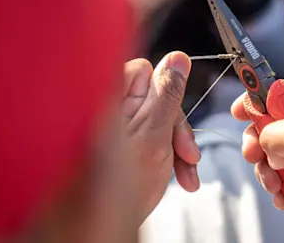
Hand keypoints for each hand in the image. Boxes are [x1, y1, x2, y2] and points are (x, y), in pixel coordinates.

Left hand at [122, 51, 200, 221]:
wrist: (96, 233)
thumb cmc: (115, 190)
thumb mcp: (155, 134)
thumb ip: (169, 94)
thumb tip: (178, 57)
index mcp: (108, 98)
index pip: (145, 71)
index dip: (165, 95)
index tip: (174, 120)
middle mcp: (107, 110)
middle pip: (155, 99)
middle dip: (176, 129)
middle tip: (187, 155)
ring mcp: (111, 132)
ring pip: (157, 123)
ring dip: (176, 148)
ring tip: (184, 175)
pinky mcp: (118, 151)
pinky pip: (149, 141)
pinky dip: (165, 157)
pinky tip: (175, 177)